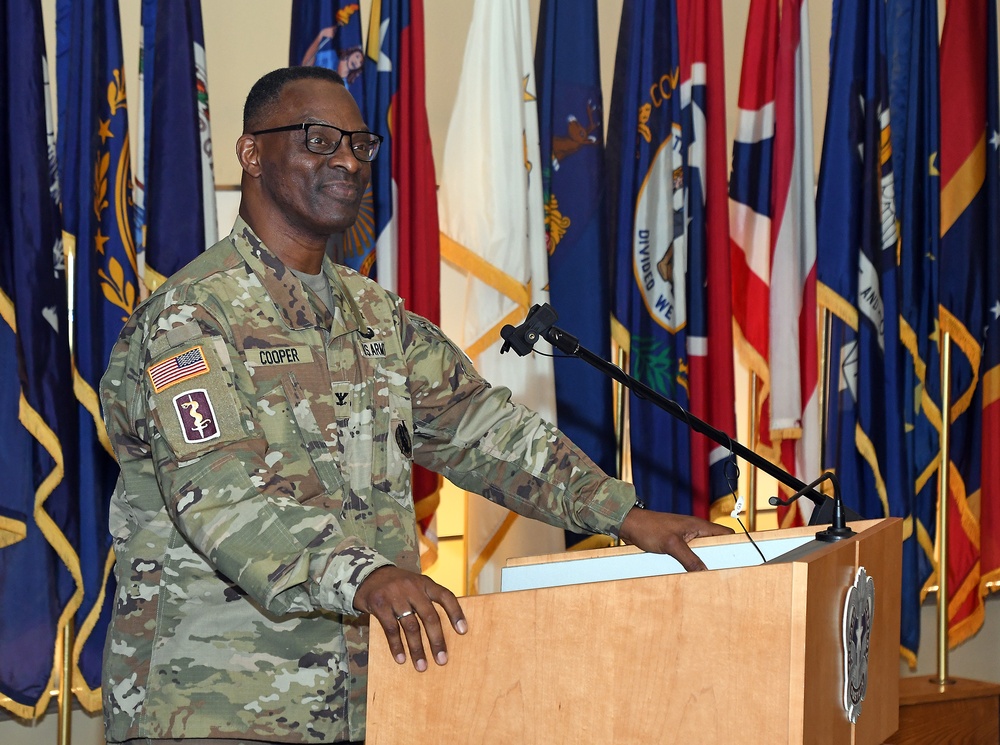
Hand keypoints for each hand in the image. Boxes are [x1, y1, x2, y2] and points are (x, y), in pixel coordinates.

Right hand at [353, 566, 466, 671]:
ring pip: (411, 626)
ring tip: (421, 666)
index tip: (463, 631)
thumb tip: (441, 631)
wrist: (368, 575)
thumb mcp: (415, 585)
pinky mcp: (380, 604)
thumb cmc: (398, 586)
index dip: (456, 613)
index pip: (445, 596)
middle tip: (442, 660)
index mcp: (425, 583)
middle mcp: (412, 587)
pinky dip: (397, 646)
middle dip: (437, 640)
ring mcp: (395, 595)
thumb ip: (427, 600)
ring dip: (417, 649)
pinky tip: (401, 659)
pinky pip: (391, 629)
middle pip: (429, 616)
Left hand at [618, 507, 732, 571]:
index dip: (737, 546)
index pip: (726, 535)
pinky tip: (691, 577)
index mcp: (699, 526)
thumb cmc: (649, 527)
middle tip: (726, 577)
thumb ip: (689, 559)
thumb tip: (705, 572)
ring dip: (704, 565)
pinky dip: (691, 566)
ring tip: (710, 581)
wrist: (629, 526)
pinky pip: (689, 558)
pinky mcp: (676, 546)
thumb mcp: (671, 545)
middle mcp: (695, 532)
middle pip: (715, 547)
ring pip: (702, 554)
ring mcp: (685, 539)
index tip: (744, 560)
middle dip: (720, 561)